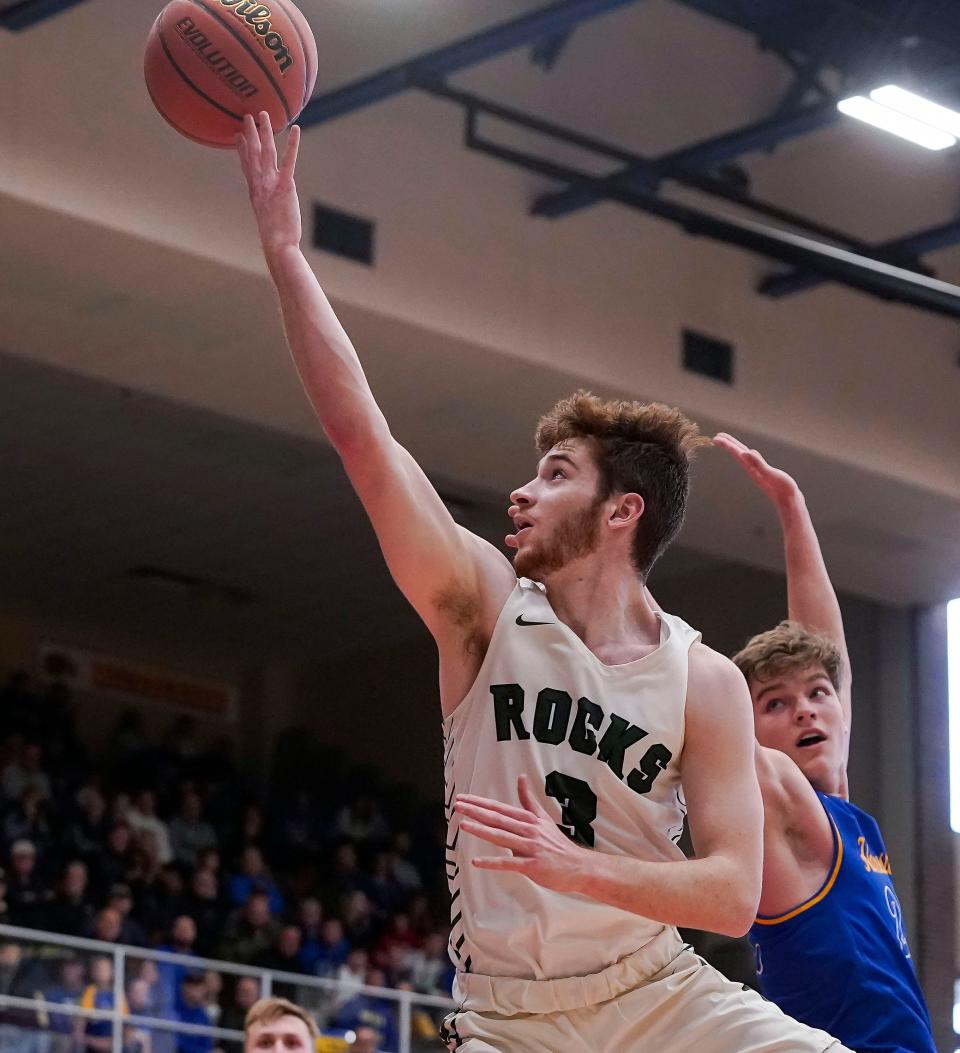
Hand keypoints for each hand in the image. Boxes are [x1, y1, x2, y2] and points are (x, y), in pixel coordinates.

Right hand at [236, 111, 301, 254]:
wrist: (277, 245)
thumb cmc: (275, 238)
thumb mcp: (267, 219)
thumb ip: (268, 208)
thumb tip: (270, 207)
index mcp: (255, 191)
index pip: (246, 166)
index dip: (242, 149)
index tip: (237, 135)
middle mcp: (260, 184)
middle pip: (253, 153)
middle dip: (250, 133)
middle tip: (247, 115)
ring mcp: (271, 184)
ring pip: (267, 152)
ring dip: (265, 131)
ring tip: (264, 114)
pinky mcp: (285, 186)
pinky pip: (288, 161)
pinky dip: (292, 144)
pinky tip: (295, 130)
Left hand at [454, 774, 587, 893]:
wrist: (578, 866)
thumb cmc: (557, 843)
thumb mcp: (543, 818)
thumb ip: (529, 799)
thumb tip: (521, 776)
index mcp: (528, 819)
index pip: (500, 808)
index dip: (480, 803)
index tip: (463, 798)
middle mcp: (528, 830)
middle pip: (498, 819)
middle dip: (476, 812)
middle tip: (457, 806)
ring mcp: (530, 847)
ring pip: (502, 837)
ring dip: (482, 831)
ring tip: (464, 825)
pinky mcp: (532, 866)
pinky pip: (509, 863)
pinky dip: (492, 862)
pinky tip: (476, 862)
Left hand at [713, 432, 800, 507]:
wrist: (790, 502)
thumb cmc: (782, 489)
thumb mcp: (770, 474)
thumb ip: (758, 463)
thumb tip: (744, 453)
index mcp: (752, 468)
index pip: (737, 453)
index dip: (727, 444)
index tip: (716, 437)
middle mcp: (753, 469)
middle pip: (738, 453)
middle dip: (728, 444)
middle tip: (717, 436)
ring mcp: (758, 472)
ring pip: (745, 457)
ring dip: (737, 448)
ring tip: (730, 443)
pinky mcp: (765, 473)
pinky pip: (753, 460)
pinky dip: (750, 454)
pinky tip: (750, 453)